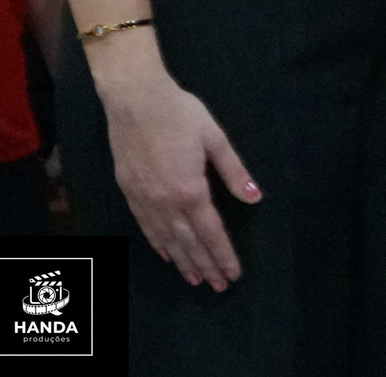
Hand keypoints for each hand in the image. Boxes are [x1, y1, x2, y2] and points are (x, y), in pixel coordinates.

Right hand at [93, 59, 259, 290]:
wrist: (134, 100)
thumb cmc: (181, 114)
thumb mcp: (215, 139)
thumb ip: (234, 171)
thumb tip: (255, 198)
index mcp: (190, 190)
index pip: (210, 231)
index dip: (223, 254)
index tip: (233, 273)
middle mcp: (165, 202)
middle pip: (188, 242)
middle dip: (205, 264)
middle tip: (218, 286)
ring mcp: (144, 199)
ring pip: (166, 239)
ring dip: (182, 261)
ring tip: (196, 279)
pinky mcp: (129, 192)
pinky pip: (146, 226)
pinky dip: (158, 243)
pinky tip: (167, 254)